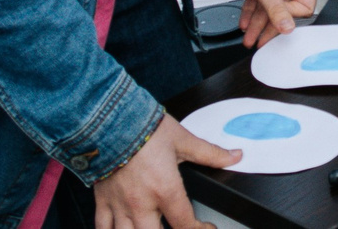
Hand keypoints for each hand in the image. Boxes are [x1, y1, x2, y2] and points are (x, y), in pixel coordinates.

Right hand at [93, 114, 235, 228]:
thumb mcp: (183, 140)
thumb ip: (210, 153)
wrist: (109, 120)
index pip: (185, 223)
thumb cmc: (144, 128)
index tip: (206, 227)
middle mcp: (141, 203)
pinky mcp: (102, 200)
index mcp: (165, 189)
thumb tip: (234, 156)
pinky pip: (102, 227)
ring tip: (153, 227)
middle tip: (178, 227)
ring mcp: (120, 205)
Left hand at [224, 0, 315, 49]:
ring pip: (270, 8)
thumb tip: (287, 28)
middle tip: (260, 40)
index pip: (303, 7)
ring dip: (258, 23)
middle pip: (284, 10)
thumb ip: (277, 10)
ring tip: (249, 37)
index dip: (288, 16)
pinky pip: (260, 2)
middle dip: (269, 26)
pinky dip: (252, 12)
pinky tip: (245, 23)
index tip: (275, 23)